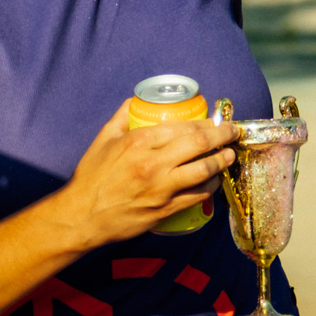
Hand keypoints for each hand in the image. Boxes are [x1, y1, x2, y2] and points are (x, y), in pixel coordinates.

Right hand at [53, 103, 237, 250]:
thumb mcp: (104, 138)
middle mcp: (154, 164)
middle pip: (200, 144)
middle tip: (233, 132)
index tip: (217, 121)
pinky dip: (210, 186)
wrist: (82, 216)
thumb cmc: (91, 177)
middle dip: (223, 136)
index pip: (184, 127)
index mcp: (140, 142)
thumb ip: (122, 116)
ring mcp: (161, 188)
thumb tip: (135, 100)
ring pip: (203, 171)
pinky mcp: (165, 210)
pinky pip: (197, 196)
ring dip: (222, 161)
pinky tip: (215, 180)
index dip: (207, 123)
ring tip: (229, 155)